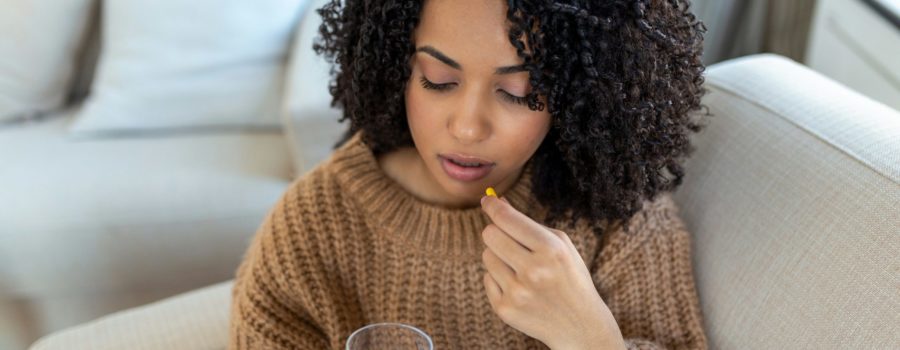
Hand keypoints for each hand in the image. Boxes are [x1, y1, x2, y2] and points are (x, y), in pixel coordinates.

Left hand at [480, 195, 625, 349]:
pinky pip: (487, 278)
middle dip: (496, 231)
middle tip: (508, 238)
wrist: (579, 324)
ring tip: (520, 268)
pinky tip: (520, 287)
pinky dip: (499, 279)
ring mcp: (517, 292)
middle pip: (490, 235)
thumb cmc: (569, 276)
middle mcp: (533, 271)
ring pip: (486, 256)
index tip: (487, 200)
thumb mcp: (559, 245)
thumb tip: (497, 201)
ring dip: (499, 257)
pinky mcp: (505, 309)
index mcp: (551, 250)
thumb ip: (528, 223)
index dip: (493, 205)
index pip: (507, 219)